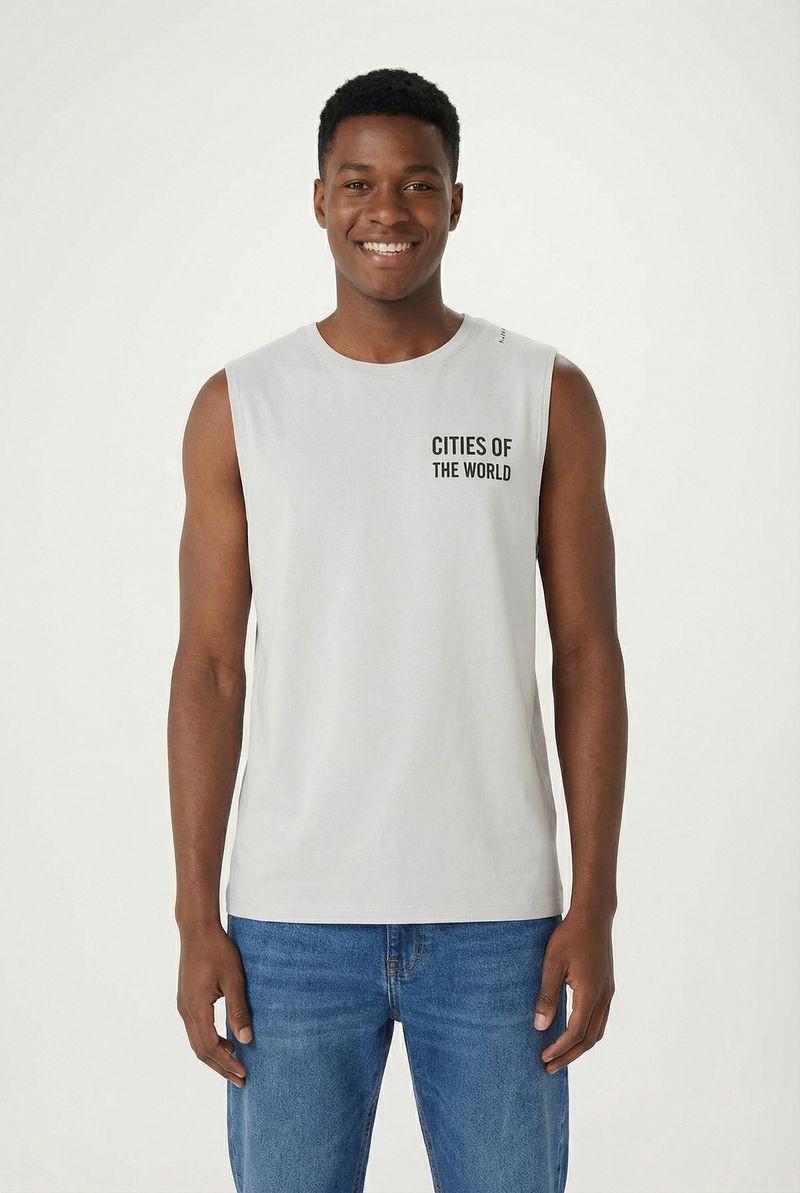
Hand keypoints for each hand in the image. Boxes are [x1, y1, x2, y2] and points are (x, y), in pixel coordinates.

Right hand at [176, 920, 253, 1085]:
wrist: (197, 929)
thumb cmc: (217, 950)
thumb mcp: (234, 979)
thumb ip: (239, 1010)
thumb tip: (246, 1040)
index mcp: (196, 1007)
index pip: (210, 1046)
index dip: (227, 1062)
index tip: (243, 1073)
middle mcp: (185, 1010)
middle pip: (201, 1050)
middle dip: (221, 1066)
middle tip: (241, 1079)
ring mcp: (183, 1005)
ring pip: (197, 1041)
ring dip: (215, 1055)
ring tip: (235, 1065)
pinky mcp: (186, 1000)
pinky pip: (196, 1030)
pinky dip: (209, 1042)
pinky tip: (226, 1042)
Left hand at [532, 907, 614, 1073]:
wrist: (594, 915)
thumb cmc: (570, 936)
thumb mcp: (552, 964)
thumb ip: (547, 996)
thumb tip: (539, 1026)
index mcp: (590, 995)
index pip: (576, 1033)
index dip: (559, 1049)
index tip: (544, 1059)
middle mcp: (603, 998)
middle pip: (589, 1039)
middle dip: (569, 1055)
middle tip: (550, 1067)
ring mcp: (608, 992)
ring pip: (598, 1031)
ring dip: (580, 1046)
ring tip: (561, 1054)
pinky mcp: (607, 986)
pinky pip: (600, 1018)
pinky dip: (587, 1032)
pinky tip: (573, 1030)